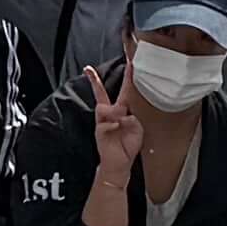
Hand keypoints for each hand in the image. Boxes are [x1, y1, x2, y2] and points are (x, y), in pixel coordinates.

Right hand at [87, 63, 143, 187]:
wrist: (119, 164)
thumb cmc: (127, 145)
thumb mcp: (137, 129)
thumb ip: (132, 119)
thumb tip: (122, 114)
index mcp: (121, 111)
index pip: (123, 90)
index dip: (127, 76)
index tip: (129, 61)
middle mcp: (109, 114)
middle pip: (101, 94)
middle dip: (95, 81)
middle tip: (89, 70)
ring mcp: (102, 122)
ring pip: (106, 108)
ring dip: (116, 113)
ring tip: (121, 122)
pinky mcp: (99, 131)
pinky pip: (106, 122)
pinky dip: (114, 125)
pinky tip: (117, 128)